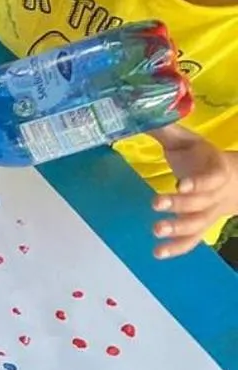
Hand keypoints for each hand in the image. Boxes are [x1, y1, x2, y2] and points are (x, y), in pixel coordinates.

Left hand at [150, 124, 237, 258]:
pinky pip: (192, 241)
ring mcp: (208, 214)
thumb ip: (167, 132)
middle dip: (179, 204)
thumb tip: (140, 116)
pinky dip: (176, 248)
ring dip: (177, 229)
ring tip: (156, 230)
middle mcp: (215, 195)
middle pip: (200, 202)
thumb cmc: (202, 157)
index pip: (211, 178)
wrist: (232, 180)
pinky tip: (157, 253)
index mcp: (216, 170)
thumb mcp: (189, 141)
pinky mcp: (199, 227)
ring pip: (196, 224)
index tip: (180, 183)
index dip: (198, 182)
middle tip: (155, 204)